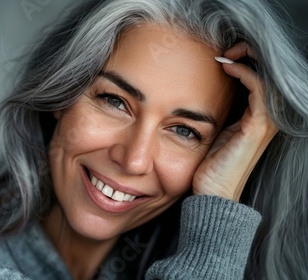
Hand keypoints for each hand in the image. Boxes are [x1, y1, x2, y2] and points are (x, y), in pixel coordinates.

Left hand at [192, 43, 278, 200]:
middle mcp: (264, 118)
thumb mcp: (213, 133)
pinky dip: (245, 73)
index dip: (245, 61)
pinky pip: (259, 89)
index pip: (259, 79)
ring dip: (247, 59)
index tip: (221, 56)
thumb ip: (216, 113)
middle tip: (225, 50)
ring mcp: (264, 122)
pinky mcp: (257, 126)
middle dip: (249, 55)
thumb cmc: (209, 166)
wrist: (212, 193)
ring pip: (266, 76)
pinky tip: (226, 67)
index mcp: (254, 118)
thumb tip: (200, 92)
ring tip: (225, 54)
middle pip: (267, 74)